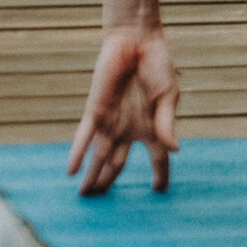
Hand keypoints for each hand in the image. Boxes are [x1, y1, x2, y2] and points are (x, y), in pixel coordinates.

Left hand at [70, 25, 180, 193]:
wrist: (136, 42)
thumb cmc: (158, 65)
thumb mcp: (168, 94)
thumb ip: (167, 122)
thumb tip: (175, 149)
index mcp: (152, 126)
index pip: (158, 157)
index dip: (160, 174)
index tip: (160, 191)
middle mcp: (129, 129)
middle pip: (117, 164)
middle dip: (108, 183)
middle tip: (101, 204)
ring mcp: (111, 122)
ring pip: (99, 157)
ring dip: (92, 177)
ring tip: (85, 196)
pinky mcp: (95, 111)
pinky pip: (84, 137)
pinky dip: (78, 154)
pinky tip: (71, 172)